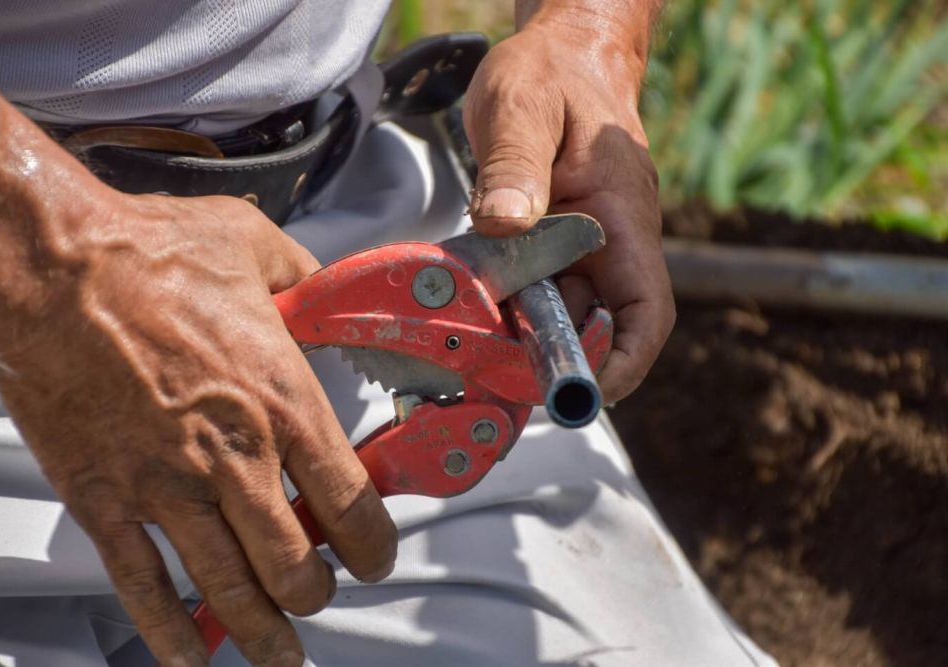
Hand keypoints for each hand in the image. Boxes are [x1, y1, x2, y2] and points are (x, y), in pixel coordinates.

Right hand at [0, 192, 396, 664]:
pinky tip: (189, 655)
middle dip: (316, 592)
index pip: (350, 502)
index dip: (373, 545)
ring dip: (264, 632)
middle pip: (295, 565)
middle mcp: (235, 457)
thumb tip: (321, 288)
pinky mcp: (107, 499)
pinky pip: (144, 585)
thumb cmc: (149, 256)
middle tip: (319, 592)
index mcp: (283, 401)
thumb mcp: (255, 248)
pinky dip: (170, 631)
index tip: (375, 556)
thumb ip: (302, 278)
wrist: (54, 271)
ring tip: (282, 653)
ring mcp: (169, 487)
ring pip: (231, 589)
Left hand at [464, 10, 674, 402]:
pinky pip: (531, 286)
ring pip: (555, 310)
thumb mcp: (524, 105)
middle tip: (489, 373)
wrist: (561, 54)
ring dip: (518, 332)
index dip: (625, 361)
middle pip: (592, 323)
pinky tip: (463, 304)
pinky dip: (502, 304)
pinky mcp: (548, 241)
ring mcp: (579, 245)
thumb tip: (503, 222)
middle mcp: (608, 242)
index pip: (645, 309)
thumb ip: (515, 162)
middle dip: (549, 356)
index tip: (583, 393)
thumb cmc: (551, 72)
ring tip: (464, 343)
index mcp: (622, 217)